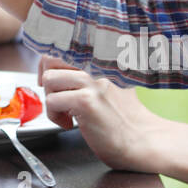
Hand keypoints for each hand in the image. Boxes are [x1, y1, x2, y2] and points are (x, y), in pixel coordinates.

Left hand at [38, 55, 169, 171]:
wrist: (142, 140)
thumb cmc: (125, 117)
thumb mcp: (110, 85)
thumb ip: (89, 73)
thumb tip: (59, 69)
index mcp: (99, 60)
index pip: (61, 47)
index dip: (49, 66)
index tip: (50, 81)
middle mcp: (96, 66)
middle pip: (51, 59)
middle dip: (46, 81)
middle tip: (55, 97)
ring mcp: (91, 82)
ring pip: (50, 79)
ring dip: (51, 100)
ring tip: (65, 114)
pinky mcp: (86, 101)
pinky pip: (52, 101)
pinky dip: (54, 117)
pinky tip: (70, 124)